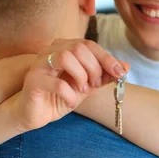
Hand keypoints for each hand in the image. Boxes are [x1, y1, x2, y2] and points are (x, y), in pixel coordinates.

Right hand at [14, 39, 128, 132]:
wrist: (35, 113)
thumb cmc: (60, 96)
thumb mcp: (87, 86)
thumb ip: (104, 76)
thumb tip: (126, 66)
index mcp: (64, 48)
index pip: (89, 44)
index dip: (107, 58)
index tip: (120, 73)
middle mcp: (50, 51)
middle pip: (79, 47)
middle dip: (94, 68)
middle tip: (94, 85)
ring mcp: (39, 65)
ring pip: (65, 57)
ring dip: (81, 76)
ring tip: (82, 90)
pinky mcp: (33, 81)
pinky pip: (56, 83)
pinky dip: (70, 94)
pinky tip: (71, 102)